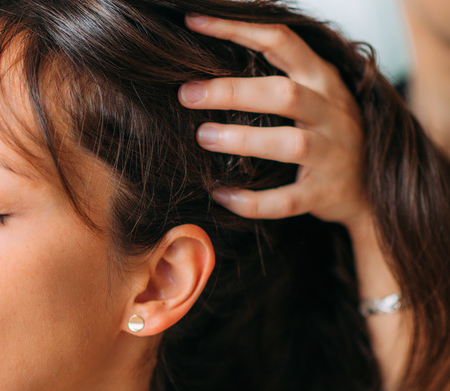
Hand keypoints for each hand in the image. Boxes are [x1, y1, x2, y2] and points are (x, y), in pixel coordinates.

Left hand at [179, 15, 367, 228]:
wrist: (370, 192)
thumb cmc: (326, 134)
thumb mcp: (313, 95)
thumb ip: (276, 76)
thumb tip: (208, 63)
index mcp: (321, 80)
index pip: (280, 41)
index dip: (237, 29)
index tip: (195, 22)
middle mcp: (329, 113)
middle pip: (283, 93)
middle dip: (232, 92)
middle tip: (187, 94)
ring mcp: (329, 154)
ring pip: (289, 143)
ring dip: (243, 140)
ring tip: (202, 136)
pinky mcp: (322, 194)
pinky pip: (285, 199)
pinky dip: (252, 201)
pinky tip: (220, 195)